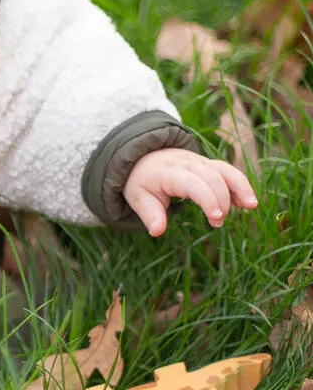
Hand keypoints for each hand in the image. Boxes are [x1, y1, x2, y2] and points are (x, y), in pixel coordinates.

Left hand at [123, 148, 257, 236]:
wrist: (144, 157)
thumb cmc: (143, 181)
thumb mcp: (138, 197)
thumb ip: (149, 214)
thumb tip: (156, 232)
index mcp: (169, 172)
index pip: (193, 183)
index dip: (208, 199)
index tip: (217, 218)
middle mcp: (187, 163)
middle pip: (213, 176)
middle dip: (222, 199)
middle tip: (219, 222)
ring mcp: (200, 162)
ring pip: (225, 169)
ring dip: (240, 187)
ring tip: (251, 206)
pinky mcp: (209, 164)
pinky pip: (228, 171)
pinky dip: (240, 184)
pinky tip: (247, 202)